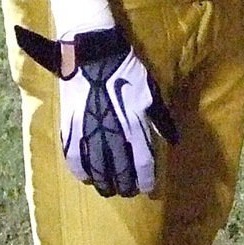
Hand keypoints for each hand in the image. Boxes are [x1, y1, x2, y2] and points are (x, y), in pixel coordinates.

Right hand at [15, 23, 177, 197]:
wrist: (93, 53)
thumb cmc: (127, 70)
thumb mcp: (151, 91)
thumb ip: (160, 118)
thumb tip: (173, 140)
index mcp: (133, 124)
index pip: (142, 163)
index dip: (145, 179)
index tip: (148, 188)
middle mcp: (110, 133)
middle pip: (118, 171)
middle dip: (125, 185)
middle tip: (129, 191)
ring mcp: (88, 132)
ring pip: (96, 169)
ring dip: (104, 183)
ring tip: (109, 189)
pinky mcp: (70, 128)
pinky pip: (73, 158)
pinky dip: (81, 171)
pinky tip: (87, 177)